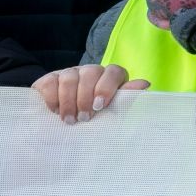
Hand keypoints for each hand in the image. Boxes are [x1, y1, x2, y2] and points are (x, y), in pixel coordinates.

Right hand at [33, 65, 149, 123]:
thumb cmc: (95, 118)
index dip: (107, 87)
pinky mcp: (50, 78)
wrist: (63, 123)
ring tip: (70, 120)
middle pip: (91, 73)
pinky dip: (53, 98)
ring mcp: (69, 73)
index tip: (100, 106)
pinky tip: (56, 111)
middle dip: (86, 97)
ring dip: (69, 101)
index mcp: (110, 78)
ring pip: (70, 77)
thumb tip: (145, 84)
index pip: (114, 72)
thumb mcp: (111, 112)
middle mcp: (91, 72)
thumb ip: (126, 99)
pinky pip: (50, 82)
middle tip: (84, 118)